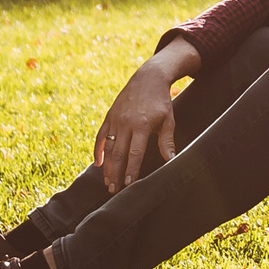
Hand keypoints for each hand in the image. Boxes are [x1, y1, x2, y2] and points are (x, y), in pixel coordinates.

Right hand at [93, 41, 191, 192]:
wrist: (148, 78)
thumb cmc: (161, 102)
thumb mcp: (168, 120)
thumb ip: (166, 141)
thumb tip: (170, 160)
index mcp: (141, 125)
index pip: (135, 153)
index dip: (131, 169)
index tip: (128, 184)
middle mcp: (125, 123)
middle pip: (118, 153)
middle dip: (115, 173)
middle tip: (113, 190)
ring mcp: (115, 119)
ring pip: (108, 147)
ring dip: (107, 166)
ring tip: (107, 182)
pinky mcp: (109, 116)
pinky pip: (100, 136)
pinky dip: (98, 150)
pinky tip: (98, 164)